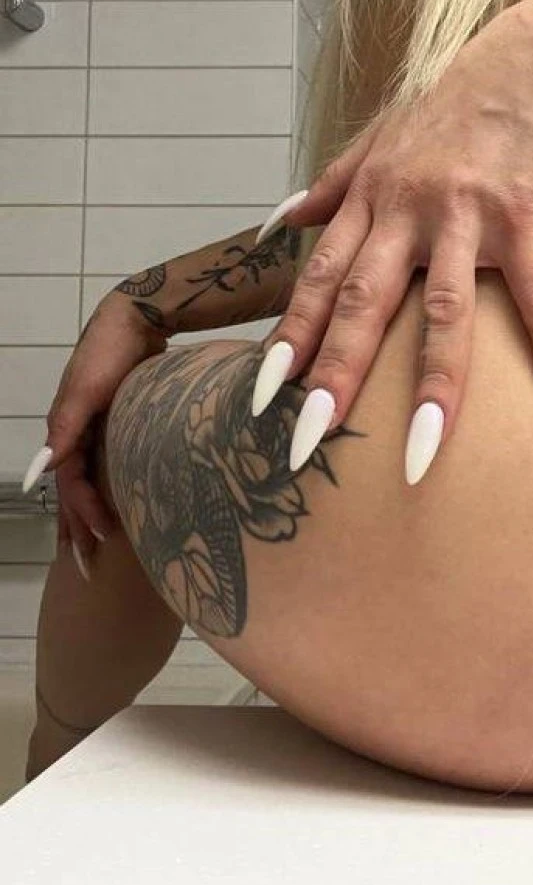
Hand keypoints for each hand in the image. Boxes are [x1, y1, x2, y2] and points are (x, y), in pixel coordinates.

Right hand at [21, 295, 168, 579]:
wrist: (138, 318)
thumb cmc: (111, 352)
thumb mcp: (86, 389)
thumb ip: (65, 428)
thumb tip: (44, 472)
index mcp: (66, 430)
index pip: (71, 483)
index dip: (84, 511)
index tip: (103, 537)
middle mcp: (78, 432)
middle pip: (74, 489)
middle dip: (76, 527)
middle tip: (87, 566)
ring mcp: (99, 426)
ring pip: (90, 480)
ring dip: (89, 512)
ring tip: (95, 545)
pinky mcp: (120, 418)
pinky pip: (108, 463)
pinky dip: (108, 486)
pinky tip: (119, 499)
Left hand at [251, 5, 532, 484]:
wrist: (529, 60)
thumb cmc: (452, 102)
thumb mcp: (378, 136)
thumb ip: (330, 181)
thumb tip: (279, 219)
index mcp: (368, 198)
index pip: (320, 278)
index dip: (291, 335)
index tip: (261, 395)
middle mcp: (405, 210)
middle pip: (364, 302)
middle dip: (335, 374)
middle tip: (308, 442)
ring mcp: (465, 216)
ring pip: (444, 311)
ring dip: (435, 385)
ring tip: (422, 454)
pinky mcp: (524, 218)